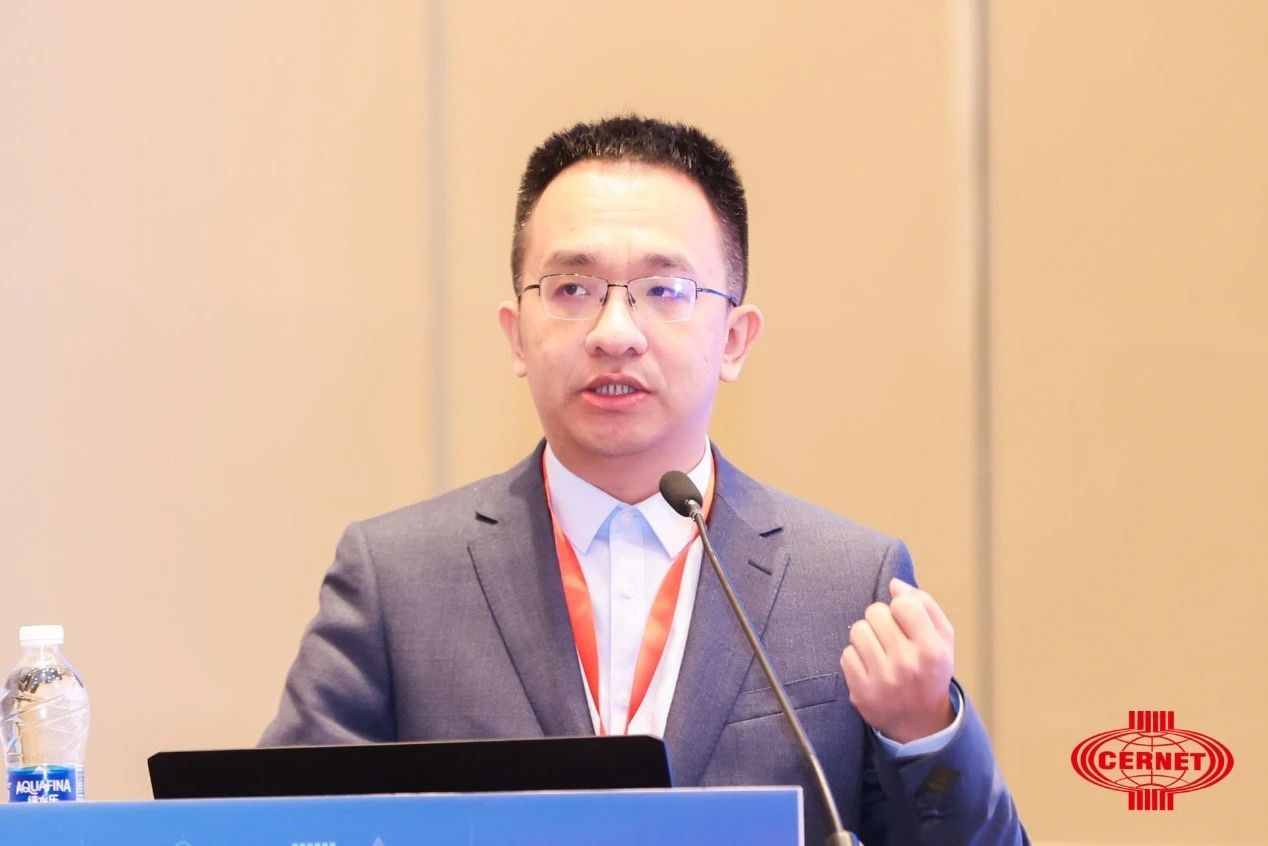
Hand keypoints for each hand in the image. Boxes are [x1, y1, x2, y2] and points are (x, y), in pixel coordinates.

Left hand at [839, 578, 955, 743]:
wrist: (921, 724)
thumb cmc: (930, 672)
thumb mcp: (943, 639)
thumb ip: (924, 605)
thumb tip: (894, 584)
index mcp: (931, 650)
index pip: (903, 604)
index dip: (900, 607)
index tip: (904, 620)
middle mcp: (907, 665)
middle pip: (875, 613)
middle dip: (880, 619)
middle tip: (890, 636)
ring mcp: (883, 680)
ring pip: (857, 631)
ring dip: (866, 636)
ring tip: (879, 650)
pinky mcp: (861, 692)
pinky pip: (846, 655)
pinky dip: (856, 657)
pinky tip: (870, 667)